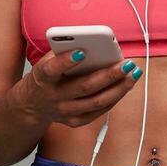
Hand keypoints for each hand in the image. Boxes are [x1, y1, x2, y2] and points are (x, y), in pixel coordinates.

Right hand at [12, 49, 141, 126]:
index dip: (66, 61)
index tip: (82, 51)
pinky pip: (99, 110)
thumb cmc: (46, 75)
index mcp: (43, 77)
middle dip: (109, 75)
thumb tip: (95, 44)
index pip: (53, 69)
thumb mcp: (47, 60)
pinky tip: (125, 85)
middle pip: (84, 87)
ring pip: (97, 102)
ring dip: (119, 88)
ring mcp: (65, 111)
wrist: (33, 104)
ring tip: (133, 74)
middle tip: (127, 63)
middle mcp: (54, 96)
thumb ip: (65, 52)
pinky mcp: (75, 121)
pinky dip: (115, 97)